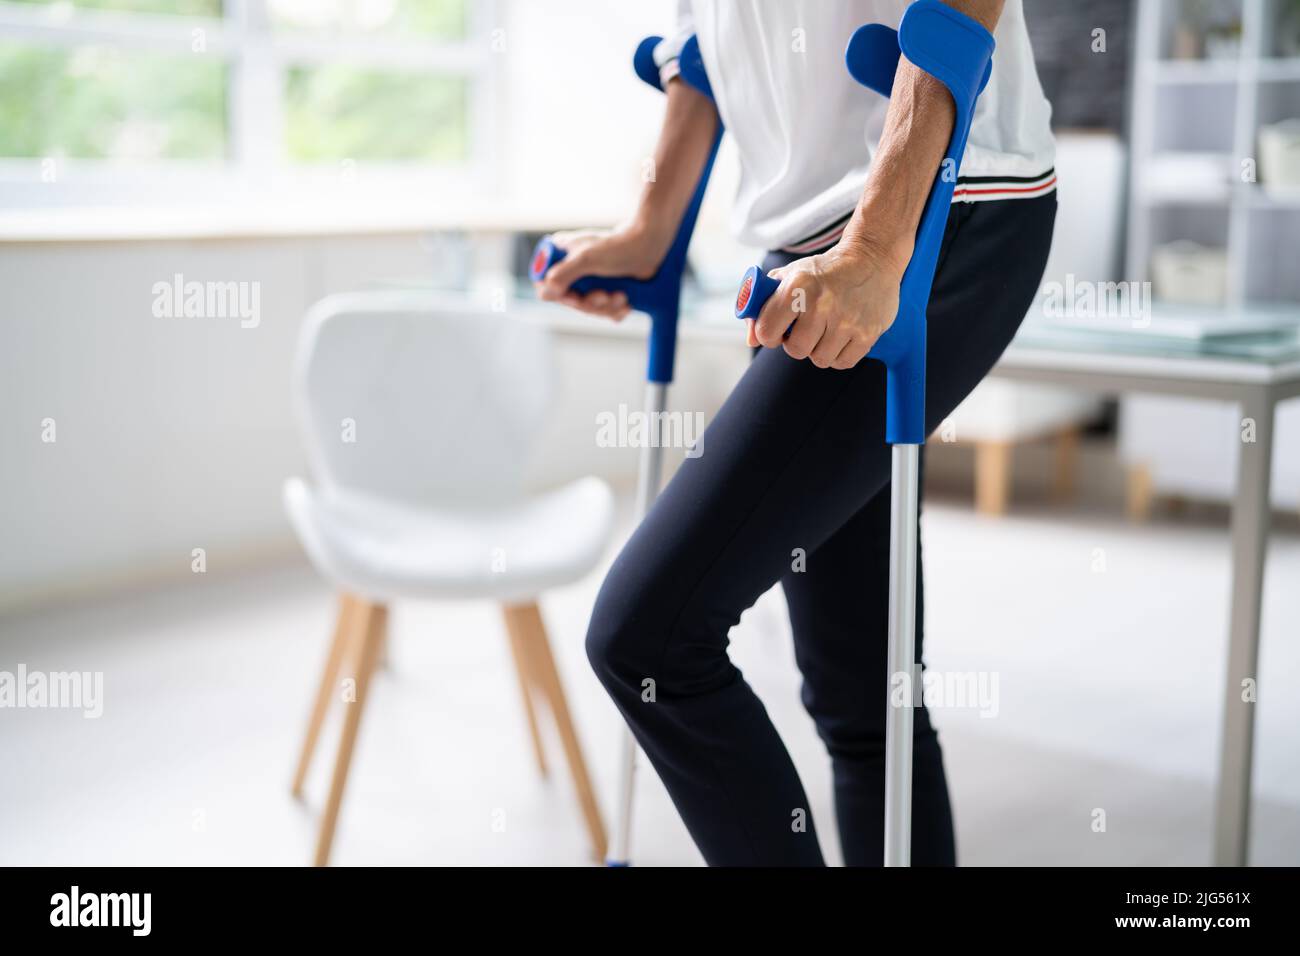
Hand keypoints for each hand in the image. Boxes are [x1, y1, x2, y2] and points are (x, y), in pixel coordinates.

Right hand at [534, 228, 663, 320]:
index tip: (574, 296)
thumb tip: (547, 289)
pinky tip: (625, 302)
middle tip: (604, 295)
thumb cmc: (619, 246)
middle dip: (590, 303)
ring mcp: (591, 282)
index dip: (559, 296)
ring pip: (589, 309)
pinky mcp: (608, 291)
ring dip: (606, 307)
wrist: (651, 246)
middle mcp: (573, 270)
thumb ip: (564, 273)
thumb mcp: (587, 258)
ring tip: (621, 295)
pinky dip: (616, 311)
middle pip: (570, 302)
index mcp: (562, 257)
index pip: (546, 285)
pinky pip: (605, 312)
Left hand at [749, 240, 910, 369]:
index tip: (778, 330)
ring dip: (820, 349)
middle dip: (797, 343)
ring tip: (826, 329)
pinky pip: (843, 363)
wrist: (871, 257)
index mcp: (797, 286)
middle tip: (806, 328)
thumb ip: (763, 306)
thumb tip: (752, 340)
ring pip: (820, 360)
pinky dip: (839, 355)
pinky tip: (841, 336)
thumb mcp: (789, 276)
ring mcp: (847, 320)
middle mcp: (821, 303)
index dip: (768, 335)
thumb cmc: (824, 271)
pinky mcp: (868, 333)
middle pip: (796, 350)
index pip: (766, 331)